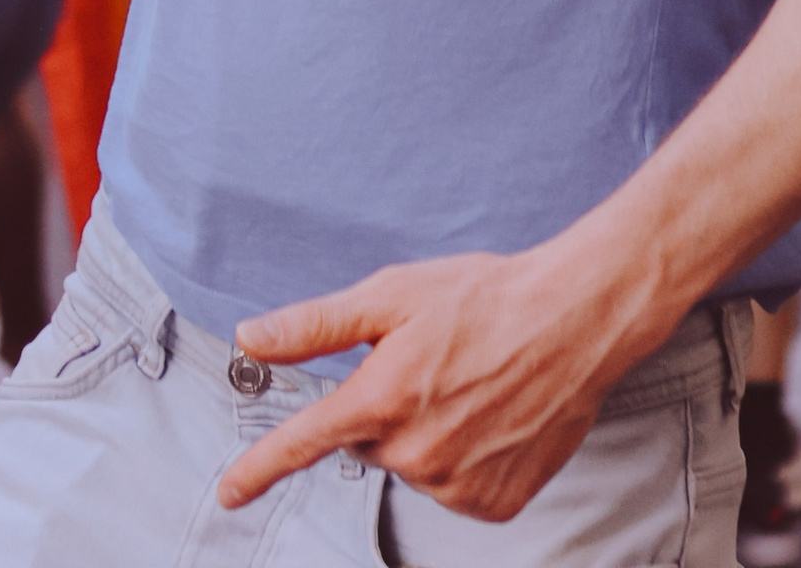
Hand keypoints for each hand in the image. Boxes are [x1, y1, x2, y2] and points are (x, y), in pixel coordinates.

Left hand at [216, 242, 624, 519]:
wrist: (571, 322)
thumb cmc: (482, 298)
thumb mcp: (392, 295)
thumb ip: (316, 324)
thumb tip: (251, 337)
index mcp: (381, 399)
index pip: (303, 442)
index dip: (259, 468)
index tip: (228, 493)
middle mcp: (415, 453)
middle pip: (367, 442)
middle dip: (383, 407)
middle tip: (427, 364)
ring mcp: (457, 485)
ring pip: (412, 464)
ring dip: (426, 431)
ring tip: (467, 383)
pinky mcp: (494, 504)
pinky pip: (454, 485)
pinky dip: (463, 457)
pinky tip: (489, 417)